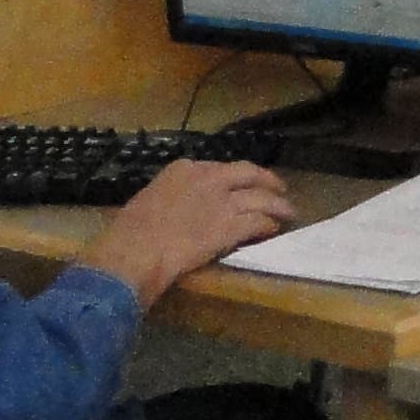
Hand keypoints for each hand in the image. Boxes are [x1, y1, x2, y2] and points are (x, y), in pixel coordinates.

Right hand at [83, 161, 296, 304]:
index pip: (218, 168)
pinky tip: (273, 229)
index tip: (238, 183)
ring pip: (260, 198)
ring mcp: (222, 201)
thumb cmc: (130, 232)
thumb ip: (170, 197)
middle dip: (266, 179)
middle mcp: (208, 178)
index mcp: (182, 169)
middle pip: (247, 173)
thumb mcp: (149, 200)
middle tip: (278, 187)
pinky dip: (268, 225)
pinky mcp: (231, 226)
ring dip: (277, 204)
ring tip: (288, 211)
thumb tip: (175, 207)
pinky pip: (258, 222)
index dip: (232, 177)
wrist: (136, 251)